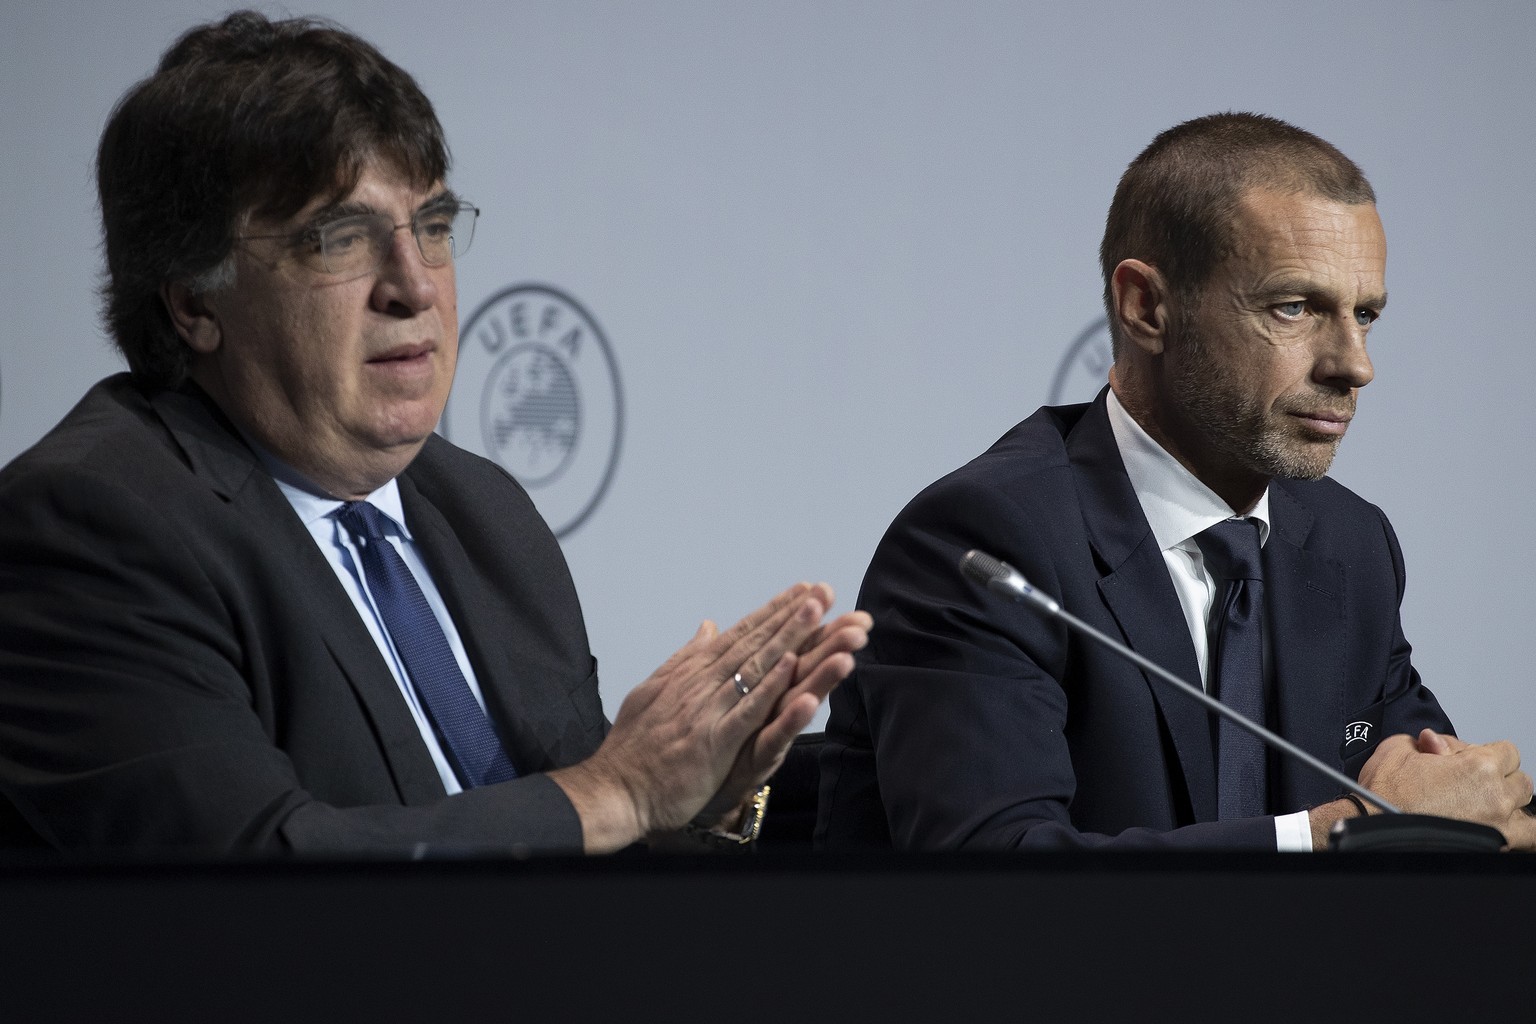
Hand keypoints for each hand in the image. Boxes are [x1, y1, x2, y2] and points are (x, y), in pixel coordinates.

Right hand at [549, 583, 863, 852]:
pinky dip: (769, 687)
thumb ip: (686, 658)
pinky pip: (747, 711)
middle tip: (823, 590)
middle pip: (754, 643)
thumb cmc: (635, 747)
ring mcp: (707, 710)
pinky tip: (791, 667)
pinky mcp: (712, 742)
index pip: (741, 635)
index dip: (773, 611)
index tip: (802, 591)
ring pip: (755, 668)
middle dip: (790, 615)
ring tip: (815, 611)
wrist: (614, 790)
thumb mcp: (656, 690)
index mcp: (692, 673)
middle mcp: (701, 684)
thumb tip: (708, 627)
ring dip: (788, 638)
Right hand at [1358, 729, 1535, 849]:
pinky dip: (1512, 836)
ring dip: (1510, 808)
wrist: (1370, 825)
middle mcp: (1495, 797)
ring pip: (1526, 815)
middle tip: (1475, 782)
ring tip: (1487, 807)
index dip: (1486, 752)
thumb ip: (1428, 741)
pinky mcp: (1488, 848)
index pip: (1508, 751)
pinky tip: (1495, 828)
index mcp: (1479, 767)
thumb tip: (1436, 743)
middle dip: (1500, 778)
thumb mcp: (1400, 748)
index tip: (1472, 759)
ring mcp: (1495, 827)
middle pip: (1520, 782)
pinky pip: (1519, 843)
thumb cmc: (1383, 793)